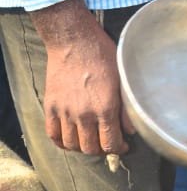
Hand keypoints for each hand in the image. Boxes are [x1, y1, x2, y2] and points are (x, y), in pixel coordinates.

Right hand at [38, 3, 132, 155]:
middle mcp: (84, 113)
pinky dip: (61, 142)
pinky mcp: (51, 106)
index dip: (118, 149)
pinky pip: (52, 134)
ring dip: (82, 147)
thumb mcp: (122, 78)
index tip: (122, 145)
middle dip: (101, 149)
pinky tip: (70, 138)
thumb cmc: (102, 55)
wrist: (73, 40)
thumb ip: (126, 107)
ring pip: (71, 145)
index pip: (110, 143)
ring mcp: (65, 111)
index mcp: (105, 107)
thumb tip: (131, 130)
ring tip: (89, 140)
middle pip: (90, 148)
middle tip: (106, 142)